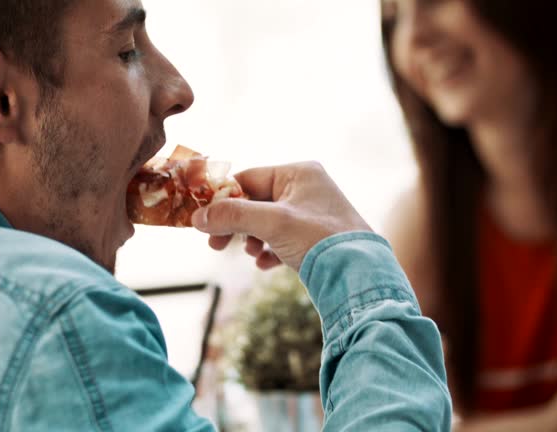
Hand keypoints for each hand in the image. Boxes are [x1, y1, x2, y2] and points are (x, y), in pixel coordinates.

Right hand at [191, 162, 371, 270]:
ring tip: (250, 254)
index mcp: (298, 173)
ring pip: (266, 221)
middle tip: (216, 244)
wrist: (359, 276)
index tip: (204, 220)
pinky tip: (266, 264)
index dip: (224, 199)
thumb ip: (232, 216)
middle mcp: (306, 187)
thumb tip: (198, 217)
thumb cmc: (320, 240)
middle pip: (255, 201)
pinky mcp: (315, 236)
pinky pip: (282, 238)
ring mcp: (311, 212)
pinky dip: (269, 250)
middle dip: (236, 225)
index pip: (248, 179)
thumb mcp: (271, 223)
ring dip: (251, 238)